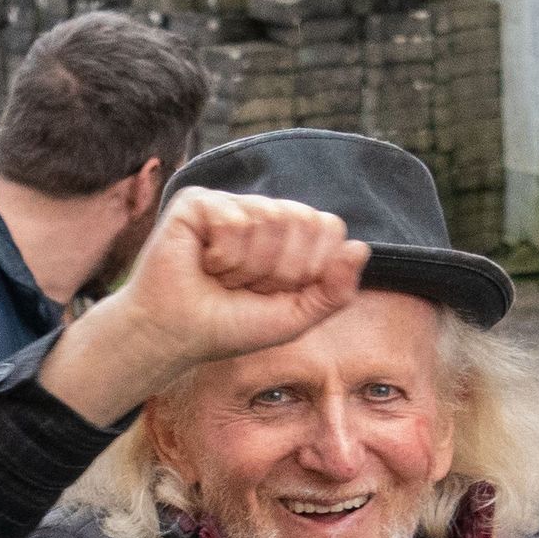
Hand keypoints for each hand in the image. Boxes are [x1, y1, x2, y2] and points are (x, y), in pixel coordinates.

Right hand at [39, 189, 369, 425]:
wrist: (176, 335)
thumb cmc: (230, 326)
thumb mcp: (295, 317)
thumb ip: (335, 290)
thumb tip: (362, 247)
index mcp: (291, 233)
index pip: (329, 228)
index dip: (308, 269)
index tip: (276, 292)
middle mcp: (264, 211)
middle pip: (303, 221)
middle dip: (277, 270)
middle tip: (244, 287)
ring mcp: (232, 203)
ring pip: (268, 220)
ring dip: (246, 267)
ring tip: (220, 277)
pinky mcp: (199, 202)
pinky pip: (234, 220)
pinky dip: (222, 256)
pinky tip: (202, 263)